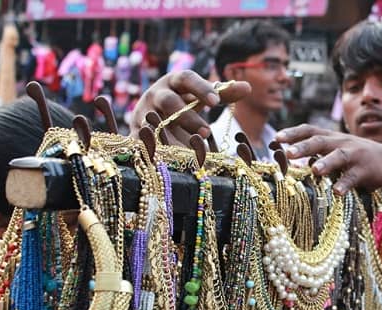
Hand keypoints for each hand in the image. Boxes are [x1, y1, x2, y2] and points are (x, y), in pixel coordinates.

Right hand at [131, 70, 250, 146]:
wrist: (153, 117)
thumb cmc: (183, 103)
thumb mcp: (201, 97)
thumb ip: (223, 93)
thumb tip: (247, 87)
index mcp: (174, 82)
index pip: (186, 78)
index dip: (200, 88)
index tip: (215, 101)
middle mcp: (155, 94)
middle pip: (169, 102)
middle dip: (188, 117)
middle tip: (207, 132)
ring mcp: (142, 114)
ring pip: (154, 123)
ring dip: (172, 135)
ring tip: (192, 148)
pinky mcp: (134, 133)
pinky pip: (141, 142)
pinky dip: (153, 149)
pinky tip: (166, 159)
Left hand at [276, 124, 381, 194]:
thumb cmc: (354, 158)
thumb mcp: (335, 150)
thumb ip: (314, 153)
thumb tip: (286, 159)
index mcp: (331, 137)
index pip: (309, 129)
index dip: (292, 133)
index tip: (276, 138)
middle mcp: (341, 143)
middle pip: (320, 141)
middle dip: (304, 146)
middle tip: (288, 153)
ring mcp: (355, 156)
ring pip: (339, 156)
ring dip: (326, 162)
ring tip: (314, 170)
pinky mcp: (365, 171)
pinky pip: (353, 178)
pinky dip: (345, 184)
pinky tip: (336, 192)